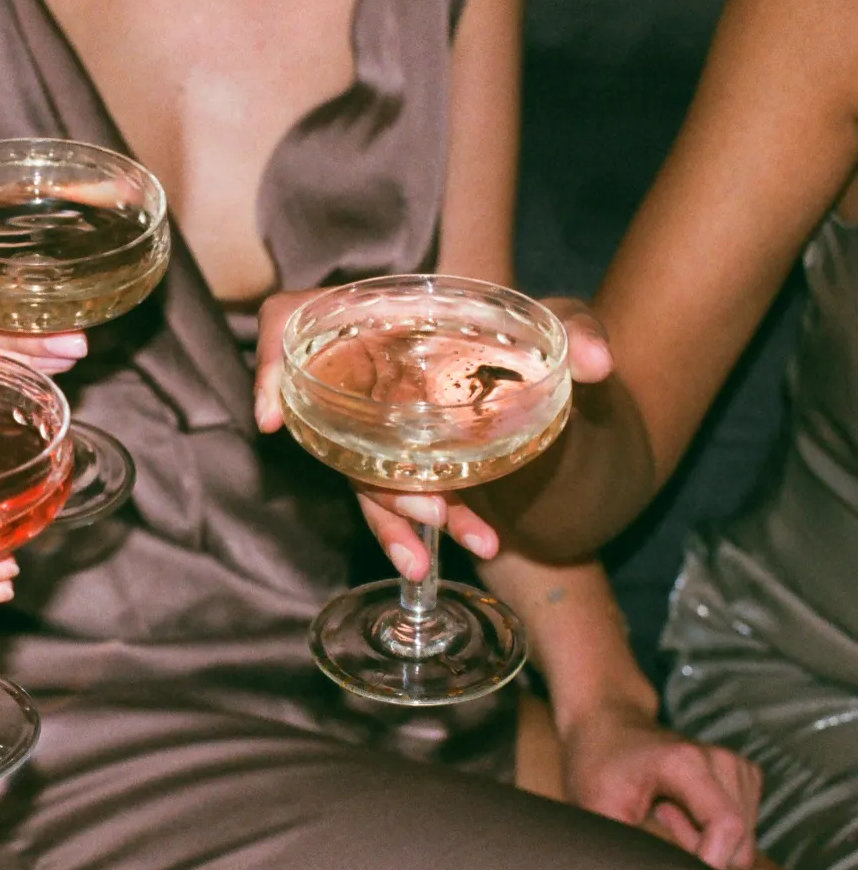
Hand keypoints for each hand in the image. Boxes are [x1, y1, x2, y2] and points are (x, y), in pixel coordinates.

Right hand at [252, 287, 614, 578]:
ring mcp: (376, 421)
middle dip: (372, 477)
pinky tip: (463, 549)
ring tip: (446, 551)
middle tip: (430, 512)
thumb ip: (577, 330)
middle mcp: (364, 370)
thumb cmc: (536, 335)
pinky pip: (389, 498)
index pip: (291, 323)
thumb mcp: (556, 319)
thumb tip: (598, 363)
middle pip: (327, 422)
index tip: (270, 419)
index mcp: (378, 319)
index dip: (271, 365)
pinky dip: (418, 529)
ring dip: (397, 519)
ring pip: (359, 475)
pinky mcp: (399, 462)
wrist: (558, 379)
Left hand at [558, 701, 761, 869]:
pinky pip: (743, 830)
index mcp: (688, 763)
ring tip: (664, 813)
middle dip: (702, 854)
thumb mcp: (596, 807)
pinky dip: (713, 832)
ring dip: (706, 843)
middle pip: (740, 843)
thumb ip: (627, 848)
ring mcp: (738, 767)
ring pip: (743, 842)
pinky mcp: (744, 776)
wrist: (605, 723)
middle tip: (657, 823)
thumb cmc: (595, 765)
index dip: (710, 864)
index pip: (727, 828)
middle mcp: (722, 761)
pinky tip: (681, 810)